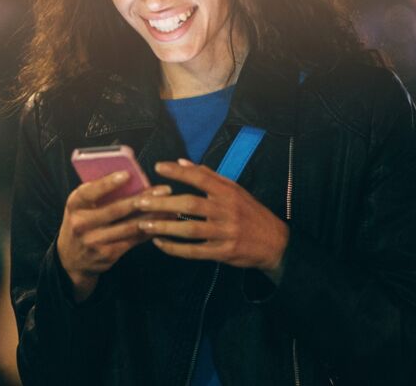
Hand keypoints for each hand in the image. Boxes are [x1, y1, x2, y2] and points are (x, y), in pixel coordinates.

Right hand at [57, 172, 170, 301]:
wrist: (72, 260)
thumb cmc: (82, 223)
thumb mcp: (80, 207)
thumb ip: (98, 193)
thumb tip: (132, 177)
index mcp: (74, 205)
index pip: (90, 192)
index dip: (108, 183)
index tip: (127, 174)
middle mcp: (81, 224)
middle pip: (116, 209)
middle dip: (143, 198)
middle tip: (164, 189)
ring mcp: (94, 241)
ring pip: (129, 226)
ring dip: (152, 216)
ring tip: (170, 206)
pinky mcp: (107, 254)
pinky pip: (133, 240)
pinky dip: (149, 230)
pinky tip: (163, 223)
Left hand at [133, 160, 288, 278]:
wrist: (275, 243)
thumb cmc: (252, 213)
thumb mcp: (236, 190)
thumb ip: (210, 176)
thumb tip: (182, 162)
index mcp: (229, 192)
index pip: (201, 178)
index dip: (178, 172)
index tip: (158, 167)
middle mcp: (227, 211)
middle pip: (190, 204)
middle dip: (162, 203)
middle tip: (140, 202)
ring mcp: (225, 233)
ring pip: (189, 229)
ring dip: (164, 226)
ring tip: (144, 224)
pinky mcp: (223, 253)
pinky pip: (194, 251)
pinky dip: (174, 248)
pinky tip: (160, 243)